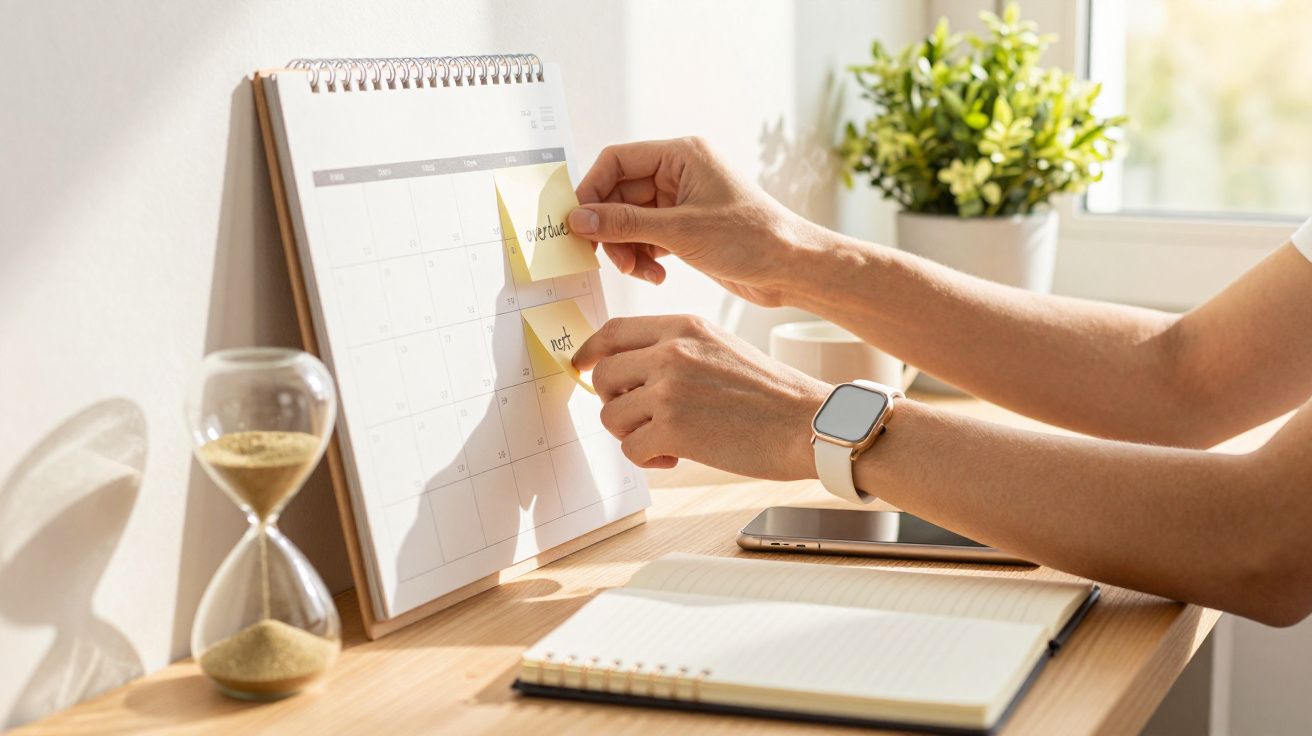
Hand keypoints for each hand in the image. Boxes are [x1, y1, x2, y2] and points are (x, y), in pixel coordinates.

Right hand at [569, 137, 808, 306]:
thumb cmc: (751, 238)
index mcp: (681, 156)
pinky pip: (647, 238)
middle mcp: (680, 174)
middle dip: (611, 229)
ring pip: (631, 220)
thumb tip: (579, 219)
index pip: (617, 160)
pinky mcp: (687, 229)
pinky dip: (644, 257)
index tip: (579, 222)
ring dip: (627, 248)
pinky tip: (655, 275)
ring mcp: (683, 203)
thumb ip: (624, 224)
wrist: (792, 268)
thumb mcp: (679, 232)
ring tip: (639, 271)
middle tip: (611, 258)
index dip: (592, 190)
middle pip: (620, 194)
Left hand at [573, 314, 830, 479]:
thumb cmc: (770, 394)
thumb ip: (675, 350)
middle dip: (614, 403)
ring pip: (611, 415)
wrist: (807, 424)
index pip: (613, 331)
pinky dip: (648, 460)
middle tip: (641, 418)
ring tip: (666, 441)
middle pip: (602, 376)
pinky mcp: (671, 429)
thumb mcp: (720, 347)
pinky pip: (631, 448)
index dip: (589, 352)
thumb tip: (628, 371)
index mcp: (682, 326)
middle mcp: (670, 351)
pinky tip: (675, 459)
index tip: (581, 367)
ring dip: (631, 434)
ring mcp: (668, 389)